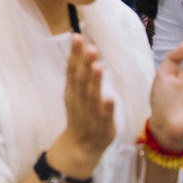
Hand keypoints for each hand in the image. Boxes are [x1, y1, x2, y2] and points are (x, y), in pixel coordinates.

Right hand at [62, 35, 116, 162]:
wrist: (80, 145)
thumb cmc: (81, 115)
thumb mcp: (75, 93)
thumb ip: (78, 74)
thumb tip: (79, 51)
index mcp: (72, 90)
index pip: (72, 68)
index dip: (74, 53)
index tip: (77, 36)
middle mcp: (78, 99)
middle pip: (80, 79)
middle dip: (84, 63)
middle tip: (91, 48)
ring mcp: (89, 112)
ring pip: (91, 95)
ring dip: (94, 81)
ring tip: (98, 66)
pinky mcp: (102, 125)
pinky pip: (104, 115)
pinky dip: (106, 107)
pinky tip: (110, 98)